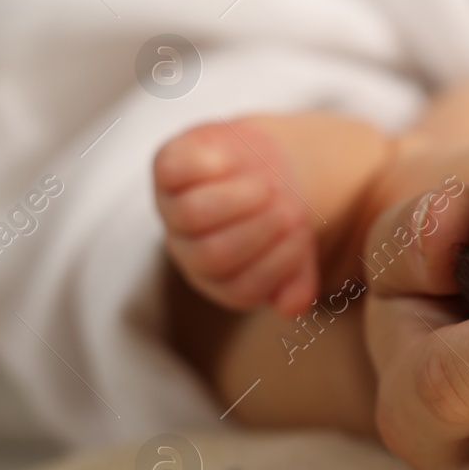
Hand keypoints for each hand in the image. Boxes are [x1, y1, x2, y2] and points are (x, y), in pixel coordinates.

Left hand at [153, 118, 318, 315]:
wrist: (260, 164)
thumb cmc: (278, 211)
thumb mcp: (295, 245)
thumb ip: (297, 278)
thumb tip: (293, 308)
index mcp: (221, 278)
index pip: (243, 289)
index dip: (277, 263)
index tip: (302, 233)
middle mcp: (190, 249)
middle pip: (212, 255)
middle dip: (259, 230)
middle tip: (288, 208)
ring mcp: (173, 208)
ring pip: (193, 214)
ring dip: (238, 199)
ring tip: (268, 186)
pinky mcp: (166, 167)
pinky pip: (173, 170)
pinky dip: (208, 165)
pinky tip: (232, 161)